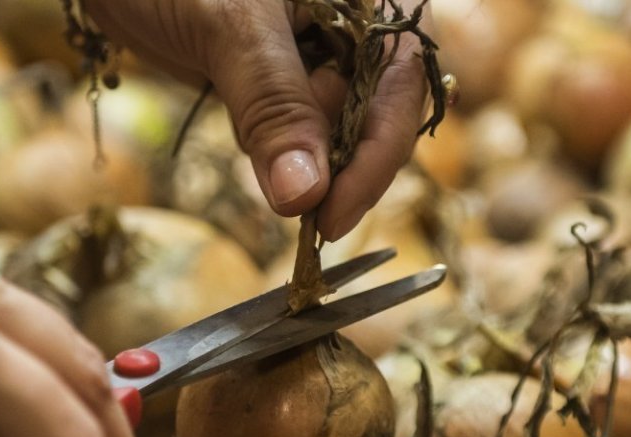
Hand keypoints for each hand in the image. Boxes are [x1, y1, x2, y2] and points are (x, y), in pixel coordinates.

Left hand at [85, 0, 431, 239]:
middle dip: (344, 165)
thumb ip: (275, 105)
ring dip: (309, 164)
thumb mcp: (230, 28)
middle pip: (378, 109)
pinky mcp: (277, 71)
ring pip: (337, 124)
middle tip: (309, 222)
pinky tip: (254, 147)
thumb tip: (306, 195)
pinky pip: (296, 123)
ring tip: (274, 177)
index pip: (401, 79)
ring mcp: (316, 46)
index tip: (335, 213)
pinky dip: (279, 150)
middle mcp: (354, 19)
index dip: (380, 151)